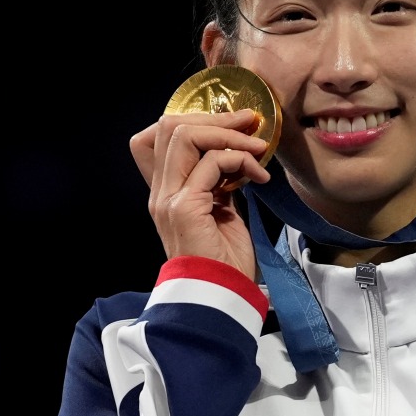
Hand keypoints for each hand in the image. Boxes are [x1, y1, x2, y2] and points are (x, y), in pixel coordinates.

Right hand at [130, 108, 270, 279]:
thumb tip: (237, 155)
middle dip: (215, 118)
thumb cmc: (226, 261)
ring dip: (228, 134)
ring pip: (184, 135)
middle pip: (168, 127)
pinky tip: (259, 177)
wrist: (223, 297)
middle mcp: (160, 193)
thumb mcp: (221, 212)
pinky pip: (212, 162)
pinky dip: (240, 159)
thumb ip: (219, 183)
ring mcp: (168, 199)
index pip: (156, 138)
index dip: (193, 122)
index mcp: (165, 192)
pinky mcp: (185, 208)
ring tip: (257, 149)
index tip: (230, 127)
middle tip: (249, 124)